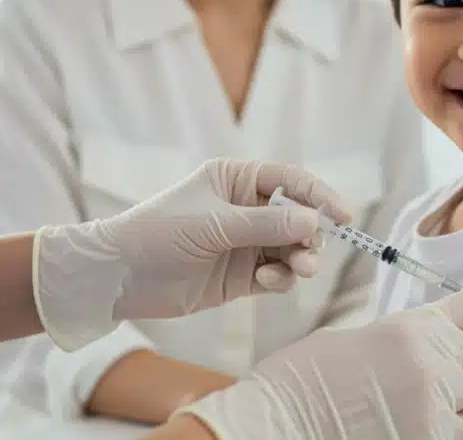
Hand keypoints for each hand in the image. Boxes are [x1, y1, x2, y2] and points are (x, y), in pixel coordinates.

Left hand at [33, 159, 347, 350]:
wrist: (119, 276)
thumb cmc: (158, 233)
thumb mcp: (215, 223)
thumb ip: (267, 223)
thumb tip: (314, 221)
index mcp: (237, 180)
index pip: (291, 181)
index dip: (320, 195)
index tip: (343, 215)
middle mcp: (246, 209)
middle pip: (299, 217)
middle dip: (311, 234)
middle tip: (311, 252)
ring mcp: (245, 243)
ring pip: (292, 248)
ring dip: (301, 259)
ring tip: (298, 270)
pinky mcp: (242, 276)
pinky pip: (277, 275)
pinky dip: (280, 279)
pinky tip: (268, 283)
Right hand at [176, 277, 462, 439]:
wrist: (280, 422)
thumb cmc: (307, 376)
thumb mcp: (359, 336)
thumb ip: (404, 336)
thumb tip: (430, 339)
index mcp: (413, 326)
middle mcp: (433, 363)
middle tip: (459, 351)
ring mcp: (436, 406)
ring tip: (436, 388)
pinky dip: (451, 421)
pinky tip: (424, 416)